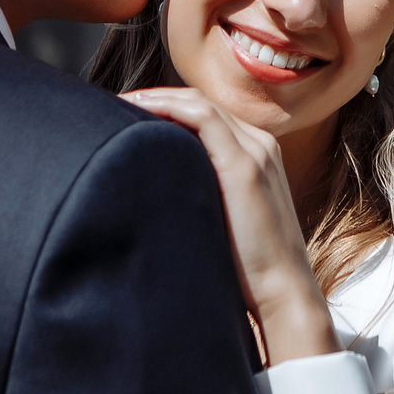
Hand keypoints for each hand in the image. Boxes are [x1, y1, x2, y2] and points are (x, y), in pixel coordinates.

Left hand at [122, 87, 338, 363]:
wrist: (283, 296)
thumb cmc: (248, 273)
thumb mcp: (222, 223)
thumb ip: (201, 199)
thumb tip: (155, 197)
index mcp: (258, 155)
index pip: (205, 115)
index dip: (163, 108)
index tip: (125, 116)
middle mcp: (260, 144)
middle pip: (198, 103)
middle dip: (152, 99)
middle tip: (110, 106)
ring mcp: (256, 151)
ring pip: (197, 103)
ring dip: (152, 98)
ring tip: (115, 105)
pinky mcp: (245, 165)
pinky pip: (201, 116)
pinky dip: (165, 106)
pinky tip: (136, 111)